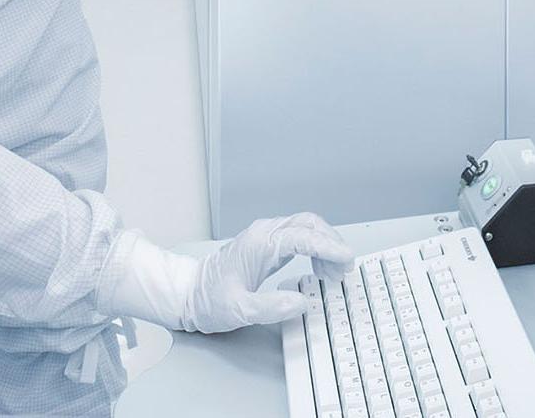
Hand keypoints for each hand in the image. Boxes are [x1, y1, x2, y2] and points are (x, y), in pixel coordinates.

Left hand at [183, 213, 353, 332]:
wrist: (188, 294)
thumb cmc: (209, 300)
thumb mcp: (239, 310)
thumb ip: (272, 307)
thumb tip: (304, 303)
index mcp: (260, 243)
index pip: (304, 236)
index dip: (329, 247)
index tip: (347, 259)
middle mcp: (264, 233)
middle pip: (309, 224)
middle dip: (332, 243)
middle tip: (345, 268)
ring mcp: (265, 237)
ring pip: (305, 228)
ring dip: (325, 246)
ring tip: (334, 273)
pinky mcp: (266, 245)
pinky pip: (298, 238)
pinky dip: (314, 249)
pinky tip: (319, 269)